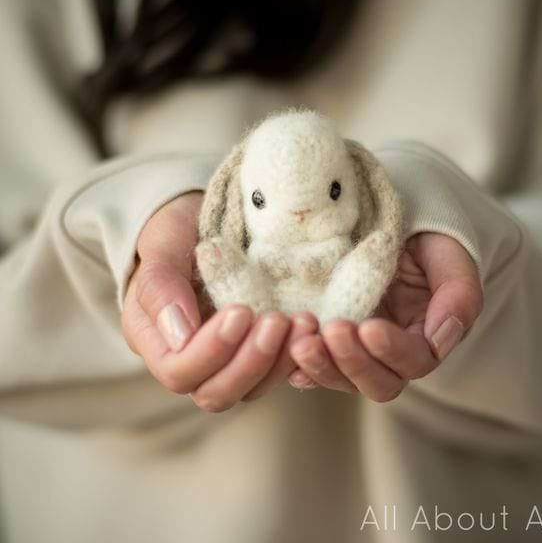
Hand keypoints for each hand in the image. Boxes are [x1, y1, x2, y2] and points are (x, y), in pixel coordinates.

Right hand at [121, 192, 316, 411]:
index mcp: (157, 341)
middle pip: (216, 393)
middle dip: (250, 362)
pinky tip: (310, 331)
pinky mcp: (258, 349)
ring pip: (252, 388)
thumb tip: (180, 337)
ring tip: (303, 322)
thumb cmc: (177, 232)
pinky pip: (277, 371)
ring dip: (279, 361)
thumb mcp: (160, 246)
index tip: (240, 311)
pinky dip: (296, 356)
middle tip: (277, 321)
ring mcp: (228, 358)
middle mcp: (192, 359)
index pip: (180, 372)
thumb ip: (159, 287)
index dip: (211, 351)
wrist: (205, 220)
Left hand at [287, 233, 483, 401]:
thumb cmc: (426, 242)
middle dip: (354, 362)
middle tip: (333, 330)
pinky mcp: (330, 340)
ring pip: (343, 379)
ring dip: (322, 366)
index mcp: (425, 338)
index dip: (392, 351)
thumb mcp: (449, 258)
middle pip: (378, 383)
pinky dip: (300, 366)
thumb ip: (458, 296)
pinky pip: (316, 365)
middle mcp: (391, 353)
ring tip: (302, 343)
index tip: (369, 327)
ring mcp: (359, 349)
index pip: (414, 361)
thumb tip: (441, 341)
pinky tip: (288, 354)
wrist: (396, 228)